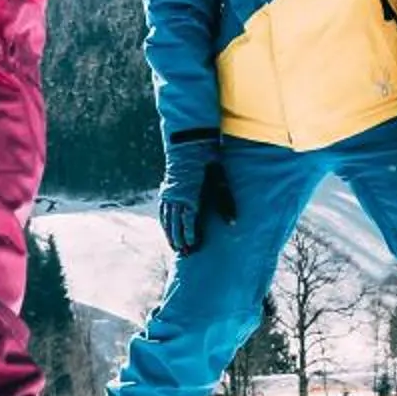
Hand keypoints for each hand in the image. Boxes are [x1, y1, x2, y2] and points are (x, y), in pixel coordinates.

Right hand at [161, 132, 235, 255]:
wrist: (189, 141)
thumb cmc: (207, 160)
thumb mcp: (220, 180)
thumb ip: (225, 203)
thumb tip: (233, 224)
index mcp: (188, 197)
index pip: (188, 223)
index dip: (190, 237)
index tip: (193, 248)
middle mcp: (175, 197)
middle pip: (175, 224)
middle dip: (179, 239)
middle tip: (184, 253)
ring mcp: (169, 193)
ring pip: (166, 218)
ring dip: (170, 232)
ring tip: (174, 245)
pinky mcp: (167, 188)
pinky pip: (163, 209)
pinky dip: (164, 220)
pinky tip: (166, 225)